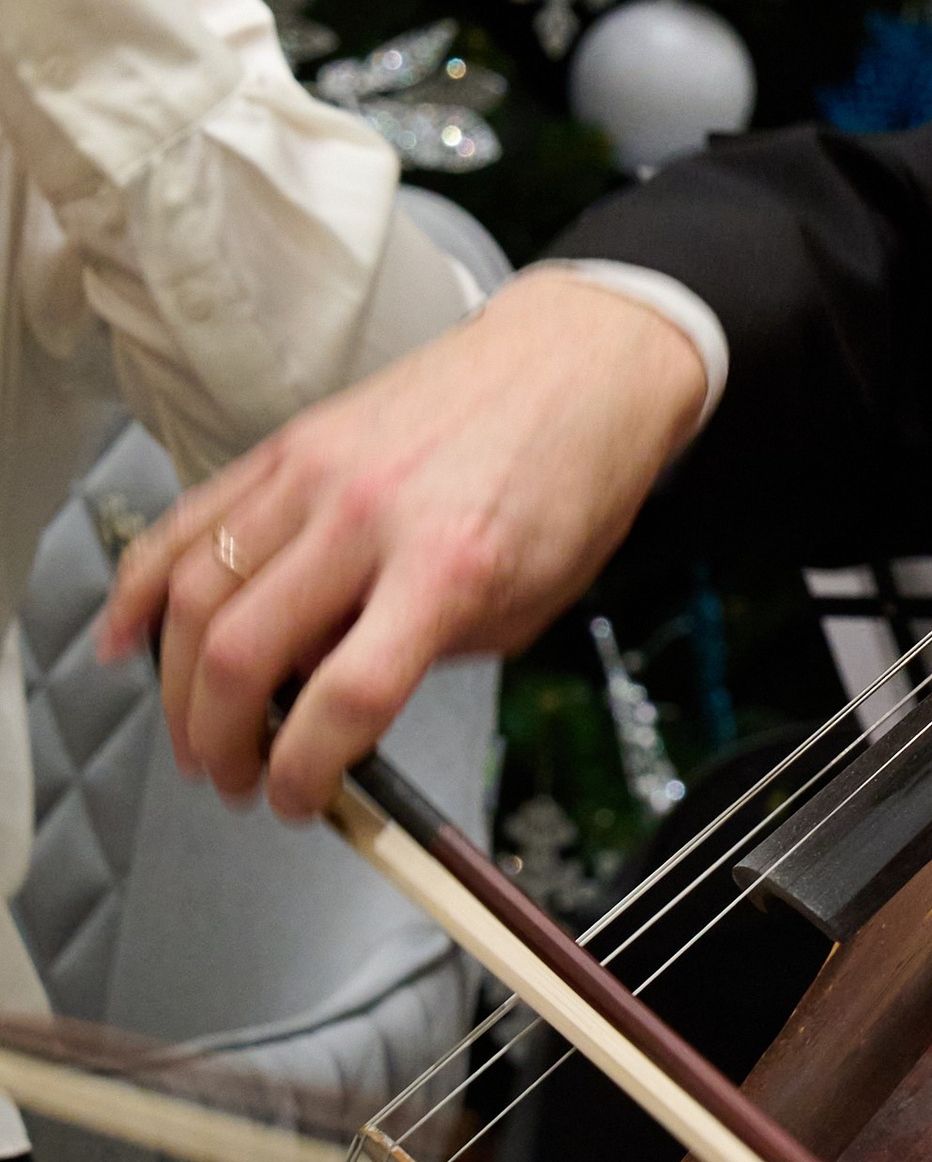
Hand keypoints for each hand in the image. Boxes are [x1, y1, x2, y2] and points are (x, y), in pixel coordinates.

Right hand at [100, 271, 707, 822]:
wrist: (578, 360)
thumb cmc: (570, 482)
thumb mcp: (529, 604)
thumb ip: (427, 658)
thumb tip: (333, 711)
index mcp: (448, 565)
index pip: (348, 696)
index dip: (306, 771)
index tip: (298, 800)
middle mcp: (369, 515)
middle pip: (246, 651)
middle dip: (222, 740)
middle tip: (235, 777)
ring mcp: (316, 472)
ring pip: (199, 592)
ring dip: (178, 685)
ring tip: (195, 735)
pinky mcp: (288, 443)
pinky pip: (190, 521)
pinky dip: (142, 586)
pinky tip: (123, 639)